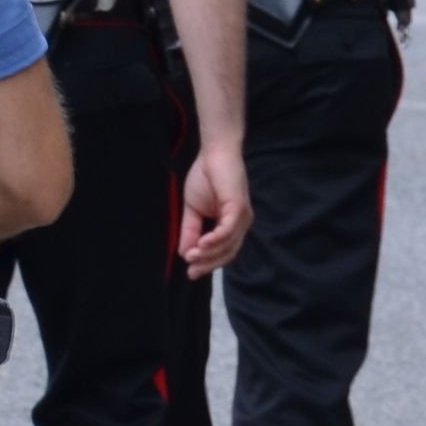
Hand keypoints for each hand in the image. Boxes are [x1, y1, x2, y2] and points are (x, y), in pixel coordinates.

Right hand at [177, 141, 250, 276]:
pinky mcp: (239, 208)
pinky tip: (201, 245)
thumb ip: (190, 231)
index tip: (190, 272)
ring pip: (228, 245)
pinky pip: (227, 230)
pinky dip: (214, 240)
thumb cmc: (205, 177)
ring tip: (192, 257)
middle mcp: (240, 224)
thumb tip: (184, 253)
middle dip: (208, 264)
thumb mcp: (192, 210)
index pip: (223, 252)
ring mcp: (242, 217)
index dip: (207, 264)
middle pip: (227, 253)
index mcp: (230, 225)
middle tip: (191, 272)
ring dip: (209, 254)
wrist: (214, 153)